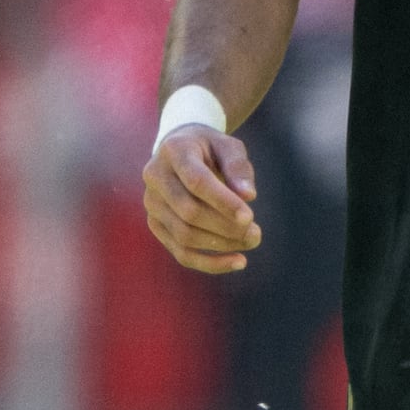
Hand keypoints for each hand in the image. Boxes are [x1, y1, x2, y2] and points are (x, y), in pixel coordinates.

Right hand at [144, 123, 262, 274]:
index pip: (196, 182)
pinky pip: (181, 253)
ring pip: (184, 236)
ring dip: (222, 245)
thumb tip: (248, 196)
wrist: (181, 151)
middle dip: (226, 227)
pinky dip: (210, 263)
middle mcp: (155, 176)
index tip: (249, 217)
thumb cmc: (211, 148)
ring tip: (252, 241)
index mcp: (174, 150)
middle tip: (256, 233)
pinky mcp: (156, 224)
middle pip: (189, 212)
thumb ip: (238, 167)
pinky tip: (238, 261)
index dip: (223, 202)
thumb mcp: (228, 146)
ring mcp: (152, 203)